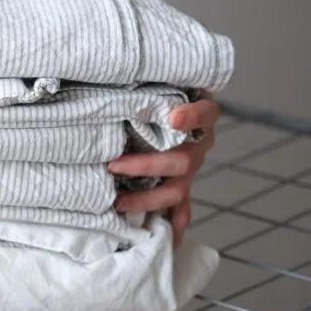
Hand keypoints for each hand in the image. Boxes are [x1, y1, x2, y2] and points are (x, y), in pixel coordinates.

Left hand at [108, 92, 219, 246]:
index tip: (174, 117)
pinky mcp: (180, 186)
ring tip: (118, 202)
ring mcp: (189, 169)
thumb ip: (141, 79)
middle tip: (113, 165)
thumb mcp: (157, 81)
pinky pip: (180, 210)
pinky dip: (173, 227)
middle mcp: (197, 144)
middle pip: (181, 160)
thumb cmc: (158, 92)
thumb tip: (105, 68)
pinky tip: (165, 243)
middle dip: (145, 166)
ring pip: (176, 190)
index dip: (192, 116)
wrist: (172, 104)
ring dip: (146, 199)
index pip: (204, 113)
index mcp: (199, 115)